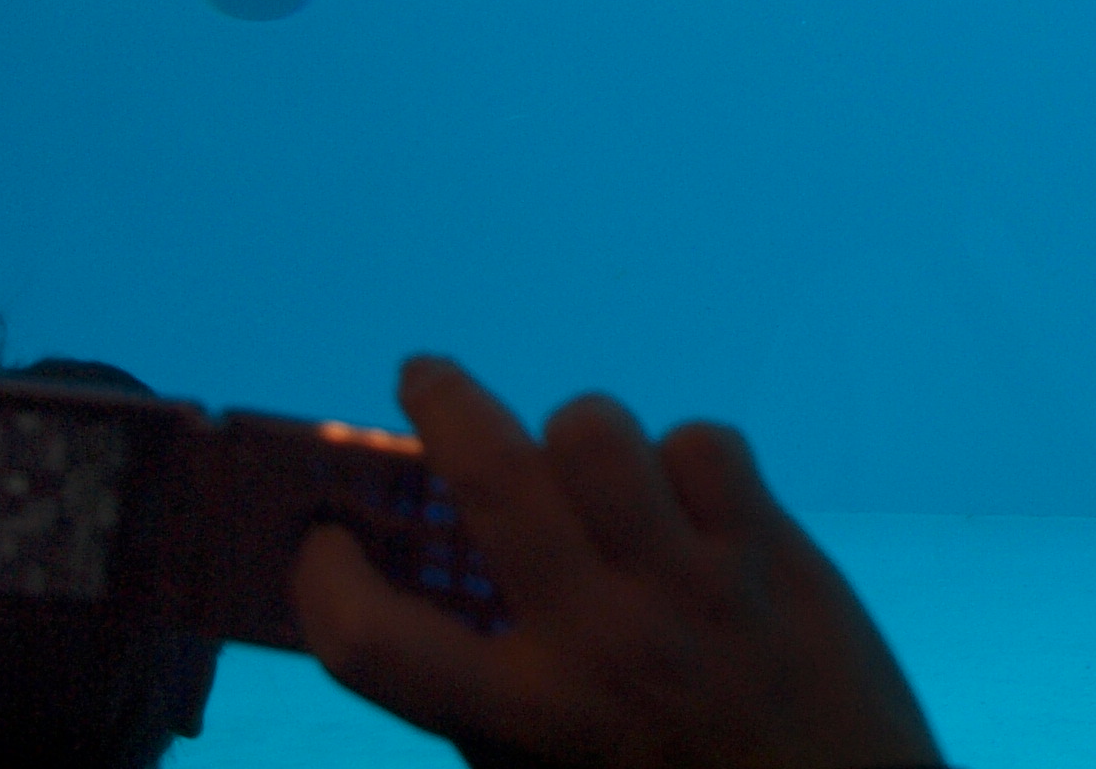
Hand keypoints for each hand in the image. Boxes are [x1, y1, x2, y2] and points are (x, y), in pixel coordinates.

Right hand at [291, 355, 942, 768]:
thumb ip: (491, 707)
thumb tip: (431, 599)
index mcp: (529, 718)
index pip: (376, 644)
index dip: (325, 586)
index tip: (325, 544)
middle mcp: (602, 639)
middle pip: (495, 479)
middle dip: (445, 405)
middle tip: (423, 377)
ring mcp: (692, 583)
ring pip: (599, 432)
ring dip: (578, 434)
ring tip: (588, 464)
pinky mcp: (770, 548)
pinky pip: (702, 444)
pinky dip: (685, 460)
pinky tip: (693, 503)